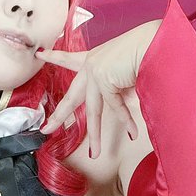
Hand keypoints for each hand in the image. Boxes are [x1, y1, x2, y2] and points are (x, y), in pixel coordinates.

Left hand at [36, 21, 160, 157]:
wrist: (154, 43)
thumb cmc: (145, 52)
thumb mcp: (125, 72)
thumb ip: (116, 88)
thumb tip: (118, 103)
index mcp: (94, 58)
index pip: (70, 58)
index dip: (55, 57)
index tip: (40, 55)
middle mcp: (91, 64)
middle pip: (72, 97)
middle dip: (60, 116)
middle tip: (46, 129)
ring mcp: (95, 72)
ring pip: (93, 111)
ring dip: (95, 135)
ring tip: (95, 153)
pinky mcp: (104, 80)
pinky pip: (116, 107)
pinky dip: (127, 122)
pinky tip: (132, 134)